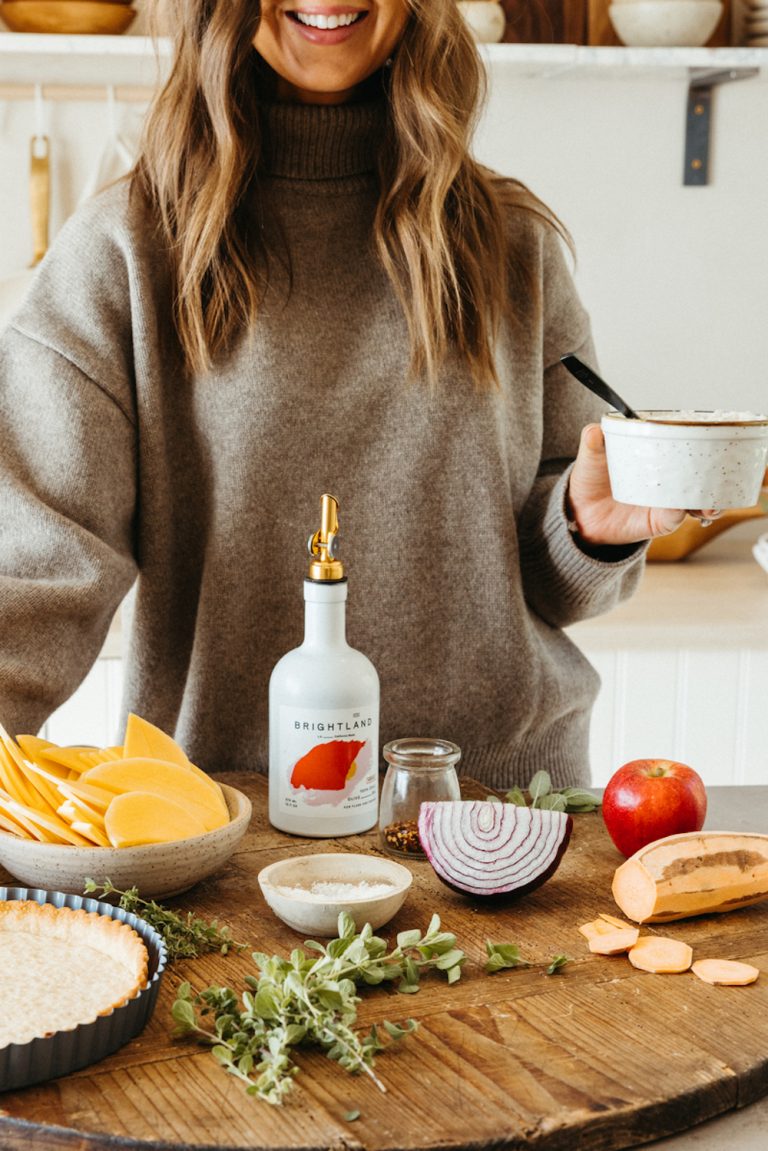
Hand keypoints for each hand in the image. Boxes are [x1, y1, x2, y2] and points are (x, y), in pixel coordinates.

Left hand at [566, 424, 718, 546]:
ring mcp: (664, 502)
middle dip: (716, 478)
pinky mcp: (656, 523)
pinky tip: (679, 508)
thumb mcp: (591, 456)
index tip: (716, 443)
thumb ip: (593, 442)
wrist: (578, 512)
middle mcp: (667, 480)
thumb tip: (594, 430)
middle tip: (720, 477)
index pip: (686, 450)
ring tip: (709, 504)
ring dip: (707, 502)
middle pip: (700, 478)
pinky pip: (673, 518)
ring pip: (695, 501)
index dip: (704, 448)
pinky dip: (677, 513)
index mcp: (657, 458)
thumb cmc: (591, 478)